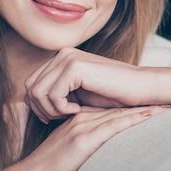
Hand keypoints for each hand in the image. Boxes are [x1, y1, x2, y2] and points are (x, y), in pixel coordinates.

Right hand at [19, 105, 167, 170]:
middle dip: (144, 102)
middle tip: (169, 98)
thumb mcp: (68, 146)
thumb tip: (103, 140)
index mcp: (80, 117)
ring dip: (145, 109)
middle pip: (119, 107)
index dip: (134, 103)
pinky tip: (148, 116)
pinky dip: (132, 119)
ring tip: (167, 105)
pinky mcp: (83, 139)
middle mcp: (82, 117)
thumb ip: (84, 137)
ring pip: (119, 113)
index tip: (154, 101)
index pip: (112, 107)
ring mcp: (82, 126)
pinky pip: (112, 126)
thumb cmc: (48, 166)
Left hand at [25, 48, 153, 122]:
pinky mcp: (75, 67)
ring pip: (37, 91)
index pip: (31, 83)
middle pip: (30, 87)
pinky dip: (61, 108)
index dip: (38, 105)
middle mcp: (62, 54)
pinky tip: (77, 110)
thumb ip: (57, 93)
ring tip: (71, 113)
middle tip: (62, 116)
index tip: (54, 117)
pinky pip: (52, 94)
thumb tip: (30, 103)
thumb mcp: (78, 94)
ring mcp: (68, 58)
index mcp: (62, 58)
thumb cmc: (114, 95)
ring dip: (51, 109)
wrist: (141, 88)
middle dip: (41, 108)